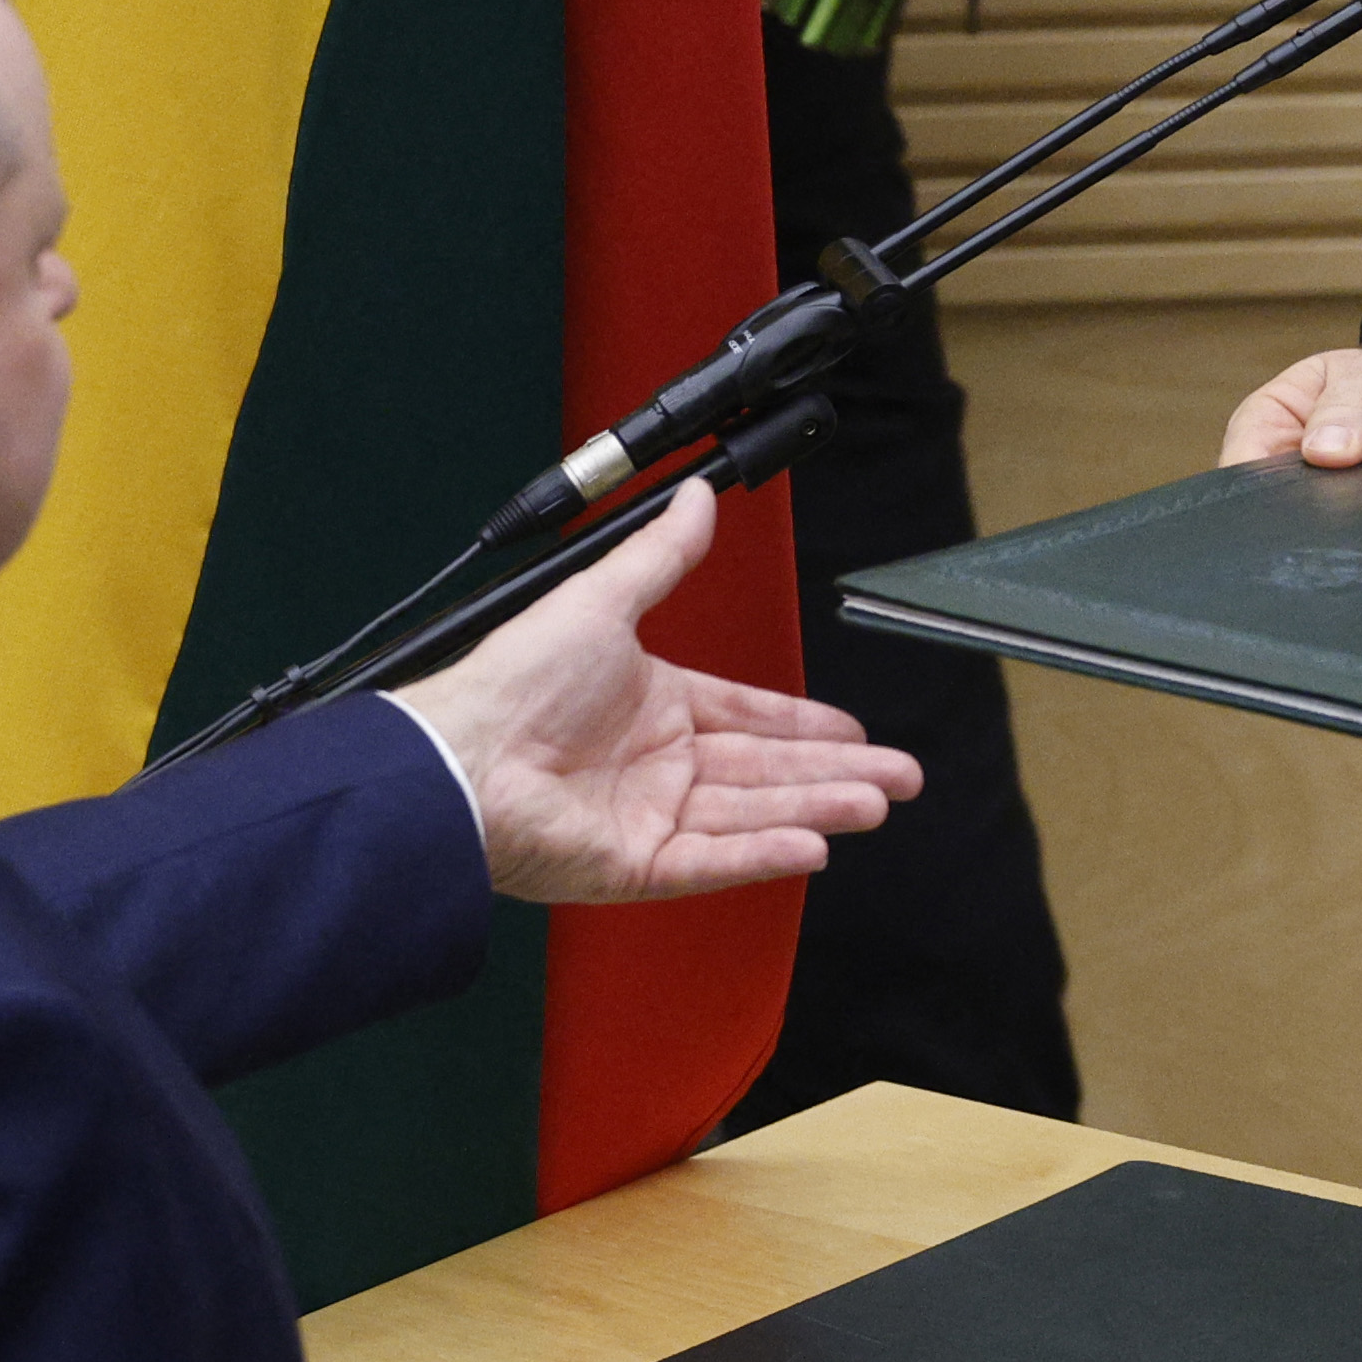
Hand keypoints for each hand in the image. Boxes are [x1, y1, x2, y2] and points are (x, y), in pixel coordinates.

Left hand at [395, 480, 920, 902]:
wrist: (459, 759)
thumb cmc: (515, 679)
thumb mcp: (603, 600)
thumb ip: (662, 556)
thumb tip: (697, 495)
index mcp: (654, 705)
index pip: (750, 717)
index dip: (807, 725)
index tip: (856, 732)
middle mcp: (658, 764)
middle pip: (769, 769)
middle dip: (839, 772)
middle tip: (902, 777)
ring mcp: (650, 818)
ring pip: (755, 813)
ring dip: (819, 807)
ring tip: (877, 802)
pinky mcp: (637, 866)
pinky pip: (716, 859)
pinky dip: (766, 853)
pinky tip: (815, 845)